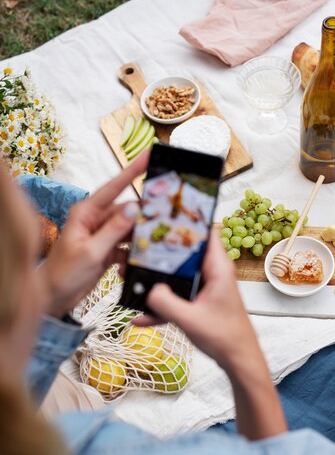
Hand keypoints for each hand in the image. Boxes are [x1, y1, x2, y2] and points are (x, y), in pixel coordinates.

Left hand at [40, 150, 148, 318]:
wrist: (55, 298)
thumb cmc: (63, 273)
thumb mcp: (91, 251)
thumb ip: (114, 230)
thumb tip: (134, 208)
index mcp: (86, 212)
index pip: (114, 187)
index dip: (133, 171)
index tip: (149, 156)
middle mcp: (95, 220)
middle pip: (127, 212)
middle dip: (142, 221)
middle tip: (158, 227)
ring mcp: (102, 235)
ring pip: (130, 230)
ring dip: (136, 243)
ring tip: (142, 253)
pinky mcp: (108, 250)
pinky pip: (127, 247)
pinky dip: (130, 258)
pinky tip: (126, 269)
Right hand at [133, 232, 286, 439]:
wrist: (238, 360)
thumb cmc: (226, 338)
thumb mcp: (190, 320)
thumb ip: (165, 304)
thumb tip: (146, 289)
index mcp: (217, 267)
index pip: (205, 230)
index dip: (187, 219)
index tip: (163, 214)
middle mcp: (212, 272)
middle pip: (184, 250)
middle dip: (160, 249)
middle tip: (135, 246)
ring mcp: (204, 286)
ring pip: (176, 273)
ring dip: (156, 278)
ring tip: (130, 278)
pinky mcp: (198, 300)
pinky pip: (175, 296)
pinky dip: (160, 304)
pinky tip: (139, 317)